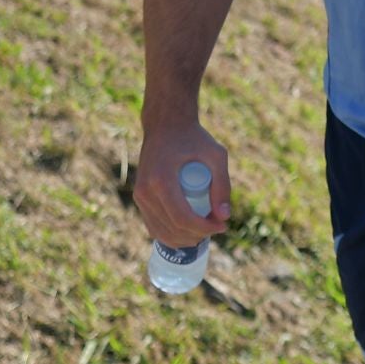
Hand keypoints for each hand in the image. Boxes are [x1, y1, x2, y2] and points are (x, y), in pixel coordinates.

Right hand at [133, 122, 231, 247]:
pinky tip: (190, 233)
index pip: (182, 218)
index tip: (223, 226)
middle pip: (172, 228)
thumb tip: (224, 216)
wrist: (165, 125)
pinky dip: (171, 235)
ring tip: (206, 231)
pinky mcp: (140, 197)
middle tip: (218, 227)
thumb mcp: (216, 154)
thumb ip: (222, 184)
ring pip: (160, 232)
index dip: (205, 228)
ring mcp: (140, 196)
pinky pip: (153, 225)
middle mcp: (145, 191)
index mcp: (161, 181)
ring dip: (184, 239)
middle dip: (198, 235)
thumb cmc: (194, 137)